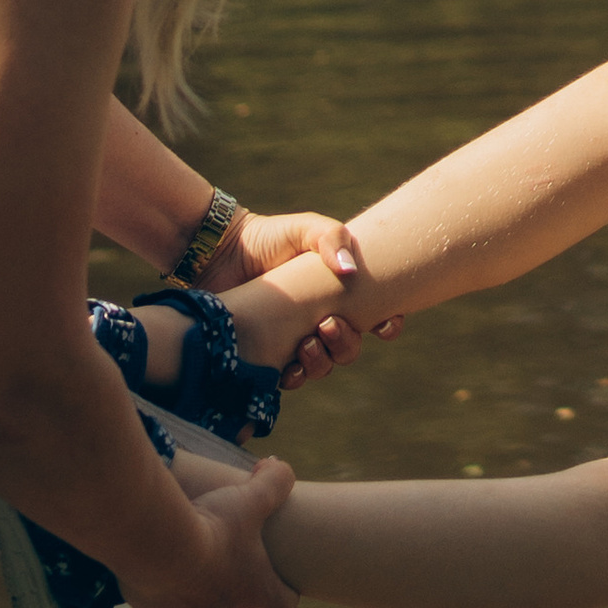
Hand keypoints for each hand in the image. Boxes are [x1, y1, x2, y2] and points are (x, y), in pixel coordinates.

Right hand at [123, 449, 300, 607]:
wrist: (156, 544)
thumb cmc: (214, 526)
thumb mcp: (254, 496)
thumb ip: (277, 481)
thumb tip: (279, 468)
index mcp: (253, 591)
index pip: (283, 606)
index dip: (285, 591)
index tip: (279, 576)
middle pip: (233, 599)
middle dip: (229, 575)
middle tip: (221, 543)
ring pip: (193, 600)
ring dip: (192, 578)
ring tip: (184, 547)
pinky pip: (159, 599)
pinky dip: (159, 581)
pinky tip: (155, 558)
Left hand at [202, 206, 399, 387]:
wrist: (219, 252)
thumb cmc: (267, 237)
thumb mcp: (305, 228)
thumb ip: (333, 238)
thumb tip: (350, 272)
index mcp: (339, 296)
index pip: (378, 319)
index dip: (388, 326)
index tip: (383, 322)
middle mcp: (320, 322)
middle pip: (349, 348)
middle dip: (346, 343)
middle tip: (327, 324)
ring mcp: (294, 341)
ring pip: (323, 367)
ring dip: (322, 362)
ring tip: (306, 343)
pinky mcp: (267, 355)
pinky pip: (289, 379)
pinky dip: (295, 377)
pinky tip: (289, 367)